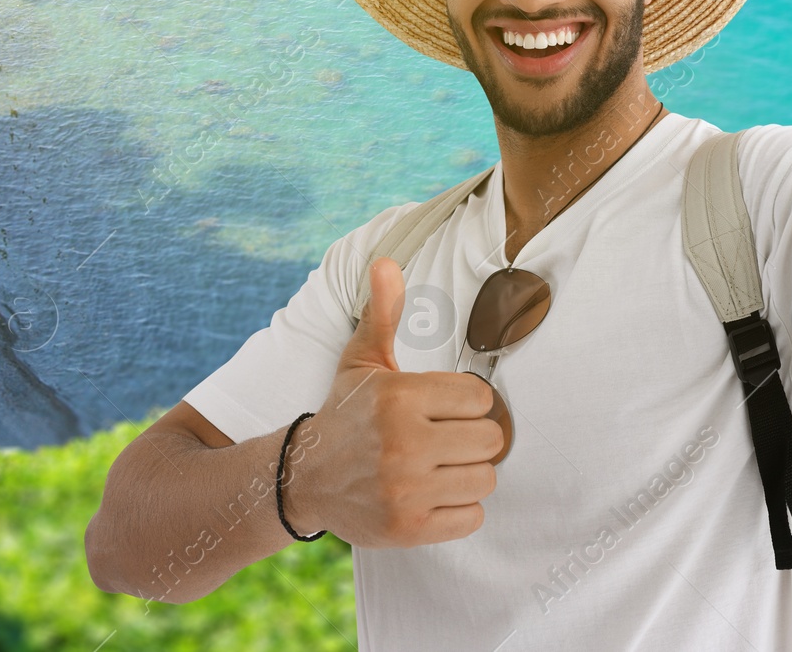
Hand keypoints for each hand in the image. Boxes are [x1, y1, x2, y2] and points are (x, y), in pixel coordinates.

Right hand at [283, 257, 503, 546]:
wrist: (301, 478)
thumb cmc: (345, 414)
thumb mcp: (362, 361)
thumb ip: (383, 313)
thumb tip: (385, 262)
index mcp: (400, 398)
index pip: (481, 399)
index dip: (466, 403)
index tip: (442, 408)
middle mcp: (404, 445)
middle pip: (490, 440)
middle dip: (472, 438)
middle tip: (445, 439)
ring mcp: (406, 490)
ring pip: (485, 479)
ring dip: (468, 474)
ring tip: (439, 466)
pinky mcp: (408, 528)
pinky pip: (472, 517)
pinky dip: (460, 509)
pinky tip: (434, 494)